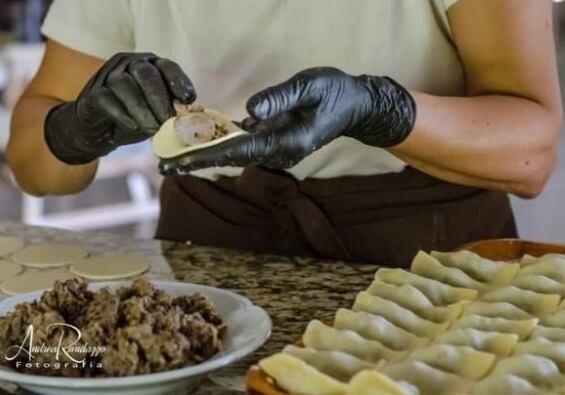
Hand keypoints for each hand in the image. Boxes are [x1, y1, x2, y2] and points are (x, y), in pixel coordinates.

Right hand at [45, 52, 195, 164]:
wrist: (98, 132)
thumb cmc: (133, 119)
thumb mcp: (157, 114)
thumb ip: (171, 111)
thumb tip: (190, 116)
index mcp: (150, 66)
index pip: (167, 67)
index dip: (179, 82)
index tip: (188, 100)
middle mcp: (128, 64)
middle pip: (146, 74)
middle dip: (160, 99)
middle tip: (168, 121)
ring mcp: (108, 76)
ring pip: (125, 85)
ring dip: (142, 110)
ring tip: (153, 129)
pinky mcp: (93, 93)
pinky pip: (107, 99)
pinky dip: (123, 115)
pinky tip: (134, 127)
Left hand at [159, 67, 414, 174]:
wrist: (354, 105)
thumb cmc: (335, 93)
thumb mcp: (310, 86)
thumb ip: (280, 98)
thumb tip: (248, 111)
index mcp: (285, 142)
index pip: (238, 151)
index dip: (205, 156)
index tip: (178, 162)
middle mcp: (277, 151)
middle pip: (229, 158)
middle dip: (196, 162)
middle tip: (162, 166)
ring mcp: (275, 148)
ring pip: (233, 153)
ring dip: (203, 154)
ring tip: (172, 155)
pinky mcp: (273, 140)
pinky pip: (241, 143)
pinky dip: (218, 142)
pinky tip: (199, 138)